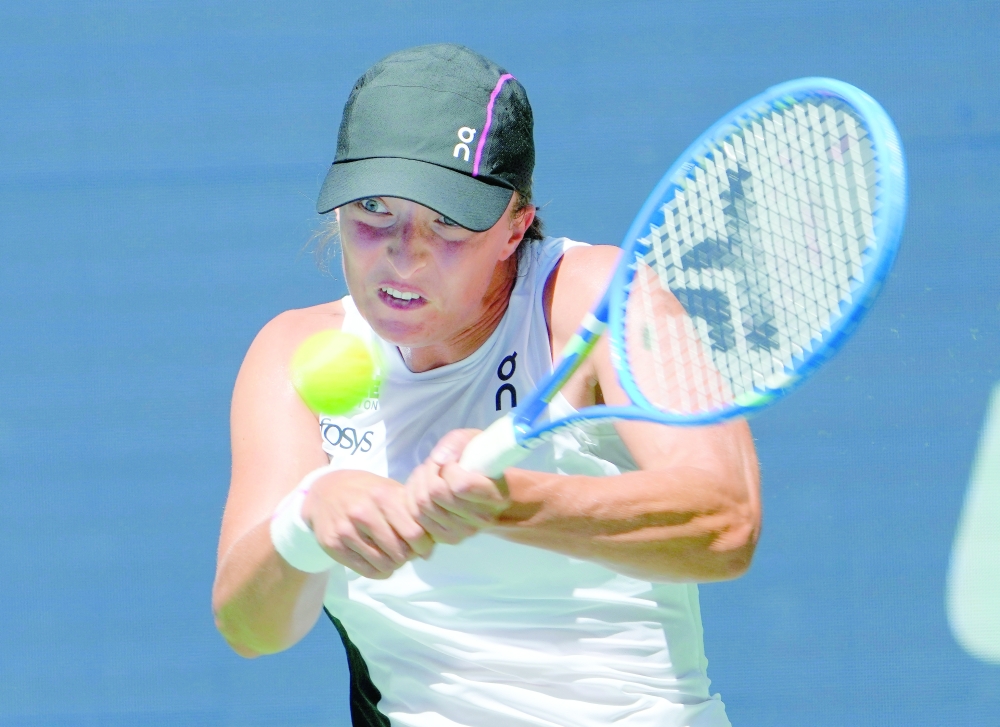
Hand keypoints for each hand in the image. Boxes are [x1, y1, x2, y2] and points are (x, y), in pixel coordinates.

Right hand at [302, 469, 433, 578]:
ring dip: (394, 565)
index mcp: (383, 496)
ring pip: (384, 564)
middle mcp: (363, 512)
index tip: (423, 547)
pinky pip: (366, 570)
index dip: (424, 545)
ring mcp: (346, 530)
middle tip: (407, 553)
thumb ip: (411, 514)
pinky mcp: (333, 545)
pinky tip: (378, 562)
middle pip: (400, 552)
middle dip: (409, 556)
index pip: (415, 533)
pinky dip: (378, 571)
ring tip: (392, 557)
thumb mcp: (389, 490)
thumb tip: (430, 550)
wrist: (323, 491)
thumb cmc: (364, 491)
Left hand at [405, 429, 510, 544]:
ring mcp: (464, 532)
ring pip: (422, 505)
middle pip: (435, 494)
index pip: (460, 485)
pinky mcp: (445, 538)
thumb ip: (457, 443)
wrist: (482, 489)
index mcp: (496, 496)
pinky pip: (416, 517)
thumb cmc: (478, 461)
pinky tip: (424, 490)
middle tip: (436, 465)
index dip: (449, 468)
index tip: (454, 462)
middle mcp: (482, 518)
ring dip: (419, 483)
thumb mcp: (472, 441)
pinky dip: (413, 500)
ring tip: (429, 475)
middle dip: (429, 472)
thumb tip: (438, 460)